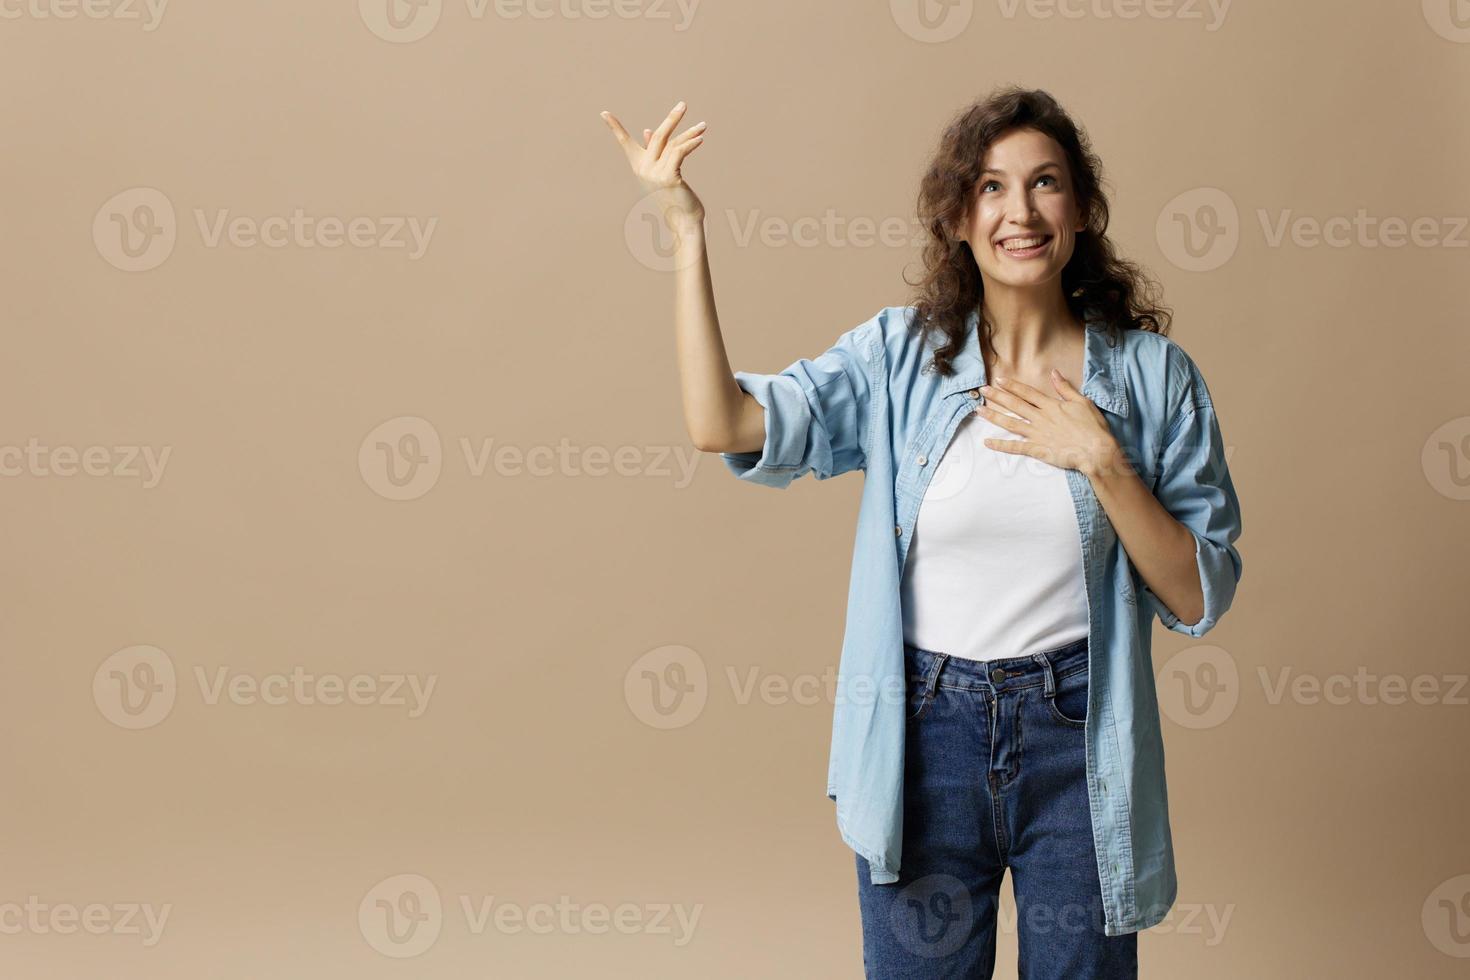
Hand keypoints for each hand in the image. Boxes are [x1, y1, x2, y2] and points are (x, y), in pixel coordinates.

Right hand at [600, 101, 706, 228]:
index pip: (625, 143)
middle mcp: (643, 169)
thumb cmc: (675, 196)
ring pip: (673, 144)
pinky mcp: (668, 177)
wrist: (683, 220)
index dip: (615, 127)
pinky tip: (701, 139)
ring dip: (690, 134)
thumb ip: (657, 151)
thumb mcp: (664, 172)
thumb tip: (648, 130)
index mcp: (639, 167)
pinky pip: (680, 153)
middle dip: (671, 119)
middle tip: (683, 104)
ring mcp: (655, 174)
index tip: (603, 113)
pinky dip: (691, 144)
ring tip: (703, 126)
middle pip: (657, 136)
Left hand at [976, 370, 1124, 477]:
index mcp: (1051, 405)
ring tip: (978, 411)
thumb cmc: (1092, 427)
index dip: (1012, 386)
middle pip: (1014, 404)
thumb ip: (1065, 388)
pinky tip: (987, 442)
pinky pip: (1015, 447)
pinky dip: (1001, 445)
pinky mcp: (1037, 449)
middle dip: (997, 397)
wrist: (1096, 451)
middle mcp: (1040, 417)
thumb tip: (1054, 373)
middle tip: (982, 390)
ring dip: (993, 416)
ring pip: (1010, 423)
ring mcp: (1037, 434)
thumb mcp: (1082, 402)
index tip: (998, 380)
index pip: (1027, 393)